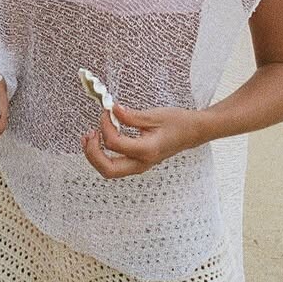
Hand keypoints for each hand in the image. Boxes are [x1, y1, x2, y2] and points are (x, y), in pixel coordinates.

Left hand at [80, 101, 202, 178]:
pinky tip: (100, 140)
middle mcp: (142, 163)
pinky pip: (116, 165)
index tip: (106, 111)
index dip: (105, 126)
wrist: (193, 132)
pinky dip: (104, 155)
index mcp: (147, 150)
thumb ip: (131, 116)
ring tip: (90, 137)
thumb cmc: (178, 122)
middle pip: (108, 169)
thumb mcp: (154, 115)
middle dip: (93, 153)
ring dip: (95, 156)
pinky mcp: (138, 162)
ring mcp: (140, 165)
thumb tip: (112, 110)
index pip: (115, 144)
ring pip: (110, 171)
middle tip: (89, 134)